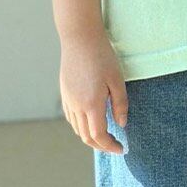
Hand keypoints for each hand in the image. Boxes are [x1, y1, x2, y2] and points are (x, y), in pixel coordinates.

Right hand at [60, 27, 127, 152]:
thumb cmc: (102, 56)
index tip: (122, 148)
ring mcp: (68, 100)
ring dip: (91, 136)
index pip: (99, 135)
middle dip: (101, 145)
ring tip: (106, 134)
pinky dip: (81, 126)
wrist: (79, 38)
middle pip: (86, 137)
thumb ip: (120, 105)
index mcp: (91, 104)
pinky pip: (71, 118)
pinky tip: (91, 121)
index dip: (110, 146)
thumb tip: (121, 125)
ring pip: (77, 129)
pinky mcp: (65, 93)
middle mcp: (77, 106)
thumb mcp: (117, 80)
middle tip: (115, 145)